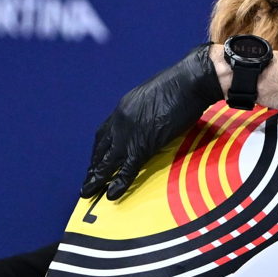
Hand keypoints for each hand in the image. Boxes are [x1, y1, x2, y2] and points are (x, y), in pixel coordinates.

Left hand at [80, 45, 224, 199]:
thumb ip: (148, 111)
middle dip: (93, 166)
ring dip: (96, 178)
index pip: (104, 133)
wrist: (189, 82)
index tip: (96, 160)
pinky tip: (111, 195)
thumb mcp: (156, 96)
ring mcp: (130, 134)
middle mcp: (120, 122)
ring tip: (88, 192)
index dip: (99, 149)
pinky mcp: (143, 145)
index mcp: (123, 108)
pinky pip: (127, 169)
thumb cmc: (181, 85)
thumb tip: (154, 118)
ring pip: (107, 162)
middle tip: (88, 181)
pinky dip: (117, 183)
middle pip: (100, 149)